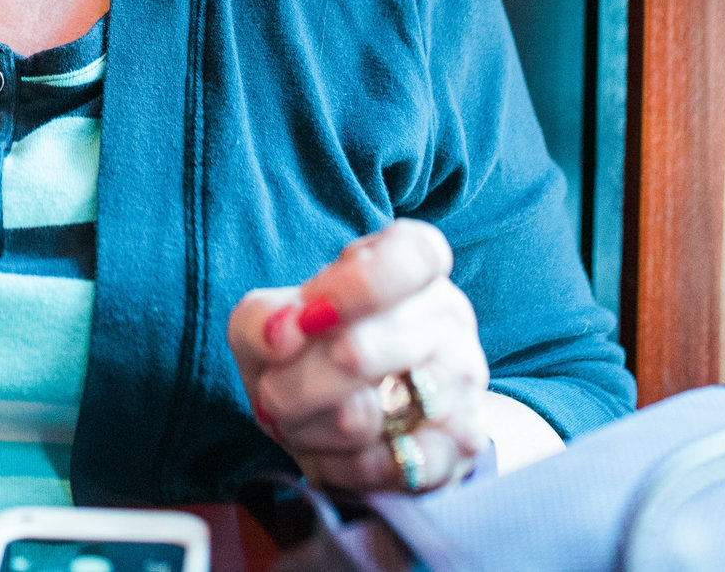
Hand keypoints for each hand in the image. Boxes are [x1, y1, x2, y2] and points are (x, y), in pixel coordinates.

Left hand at [228, 220, 491, 492]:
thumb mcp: (269, 319)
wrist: (348, 414)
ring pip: (361, 418)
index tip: (309, 315)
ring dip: (307, 427)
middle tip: (274, 390)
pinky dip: (338, 466)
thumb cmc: (310, 350)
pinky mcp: (459, 447)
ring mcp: (461, 383)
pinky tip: (328, 451)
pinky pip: (383, 468)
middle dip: (295, 382)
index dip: (357, 286)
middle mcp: (448, 317)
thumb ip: (263, 318)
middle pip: (358, 353)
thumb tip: (284, 335)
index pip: (413, 256)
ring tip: (300, 419)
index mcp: (412, 262)